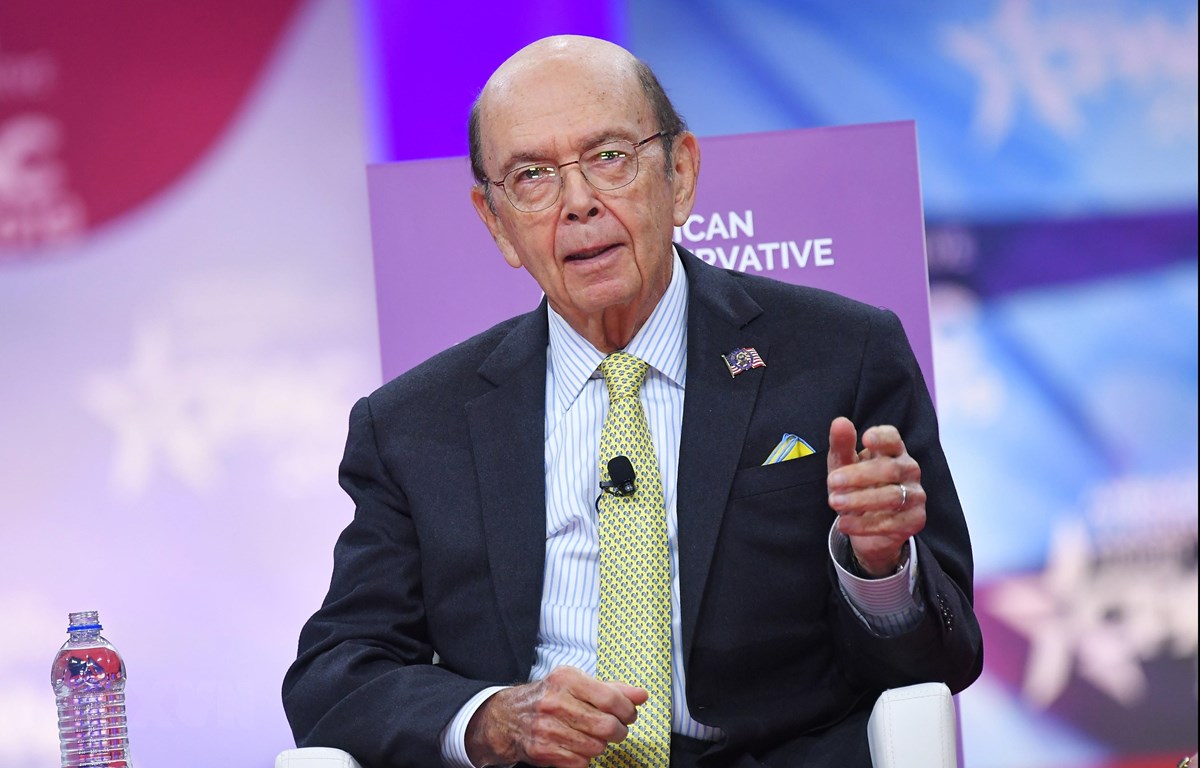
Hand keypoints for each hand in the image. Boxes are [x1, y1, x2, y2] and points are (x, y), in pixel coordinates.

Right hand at [465, 665, 647, 767]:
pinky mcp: (543, 751)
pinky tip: (578, 746)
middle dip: (619, 731)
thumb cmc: (549, 697)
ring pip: (596, 747)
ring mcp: (547, 728)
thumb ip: (612, 689)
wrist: (508, 717)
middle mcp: (555, 702)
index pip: (611, 698)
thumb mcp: (577, 683)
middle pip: (606, 726)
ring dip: (601, 744)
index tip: (630, 714)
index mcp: (566, 679)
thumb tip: (642, 695)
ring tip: (592, 736)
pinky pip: (581, 762)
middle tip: (616, 729)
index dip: (628, 710)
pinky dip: (585, 758)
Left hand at [826, 416, 925, 576]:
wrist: (867, 526)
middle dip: (858, 475)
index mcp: (893, 451)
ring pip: (893, 496)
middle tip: (831, 482)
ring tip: (834, 503)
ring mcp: (915, 495)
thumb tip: (839, 422)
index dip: (882, 437)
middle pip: (890, 469)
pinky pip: (893, 523)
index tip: (865, 438)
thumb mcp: (843, 466)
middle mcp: (909, 470)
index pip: (893, 439)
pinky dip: (865, 525)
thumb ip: (841, 445)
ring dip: (860, 500)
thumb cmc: (856, 486)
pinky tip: (844, 524)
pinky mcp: (915, 519)